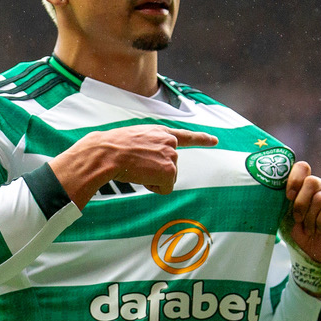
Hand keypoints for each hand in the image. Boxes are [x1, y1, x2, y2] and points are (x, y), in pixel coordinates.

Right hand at [51, 125, 217, 206]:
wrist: (106, 153)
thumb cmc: (111, 147)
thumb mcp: (133, 138)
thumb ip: (147, 144)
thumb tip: (145, 160)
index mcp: (160, 132)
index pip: (185, 135)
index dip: (201, 139)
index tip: (214, 140)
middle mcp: (169, 141)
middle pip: (169, 167)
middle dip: (154, 170)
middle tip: (135, 164)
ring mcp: (171, 155)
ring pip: (166, 178)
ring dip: (151, 178)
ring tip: (135, 168)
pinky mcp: (169, 171)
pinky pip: (164, 188)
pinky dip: (152, 187)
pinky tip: (140, 176)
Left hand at [283, 161, 320, 264]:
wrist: (312, 252)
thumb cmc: (298, 231)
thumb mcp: (284, 214)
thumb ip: (280, 199)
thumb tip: (269, 187)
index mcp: (305, 185)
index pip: (302, 167)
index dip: (294, 179)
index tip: (288, 196)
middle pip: (311, 182)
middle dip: (301, 204)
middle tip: (298, 219)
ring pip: (320, 198)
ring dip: (311, 219)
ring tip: (310, 229)